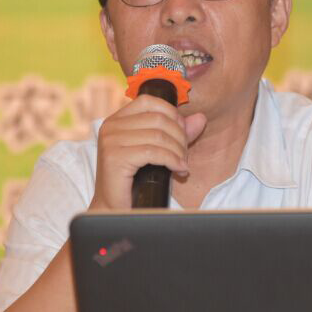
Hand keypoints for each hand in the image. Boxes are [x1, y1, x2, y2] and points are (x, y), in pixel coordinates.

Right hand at [92, 94, 206, 209]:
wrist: (114, 210)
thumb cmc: (136, 181)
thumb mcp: (158, 152)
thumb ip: (177, 133)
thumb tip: (200, 118)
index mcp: (117, 120)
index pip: (148, 101)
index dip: (171, 113)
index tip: (183, 133)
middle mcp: (111, 126)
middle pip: (158, 119)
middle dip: (179, 136)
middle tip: (185, 154)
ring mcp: (111, 141)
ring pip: (158, 136)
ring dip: (178, 151)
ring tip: (182, 165)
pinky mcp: (115, 158)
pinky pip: (153, 152)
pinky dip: (172, 160)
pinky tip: (179, 170)